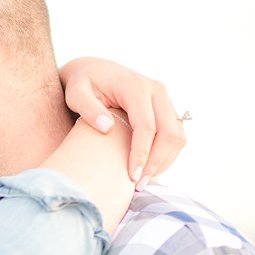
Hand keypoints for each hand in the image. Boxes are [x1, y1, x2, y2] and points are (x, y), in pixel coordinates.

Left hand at [59, 57, 185, 187]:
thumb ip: (89, 109)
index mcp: (136, 87)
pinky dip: (167, 153)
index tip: (132, 176)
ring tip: (143, 180)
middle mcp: (156, 91)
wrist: (94, 70)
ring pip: (177, 135)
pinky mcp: (166, 108)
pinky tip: (149, 168)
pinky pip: (175, 134)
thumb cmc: (82, 84)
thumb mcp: (76, 93)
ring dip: (165, 160)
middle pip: (169, 132)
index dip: (142, 153)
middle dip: (157, 161)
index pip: (146, 126)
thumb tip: (107, 128)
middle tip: (138, 185)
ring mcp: (164, 99)